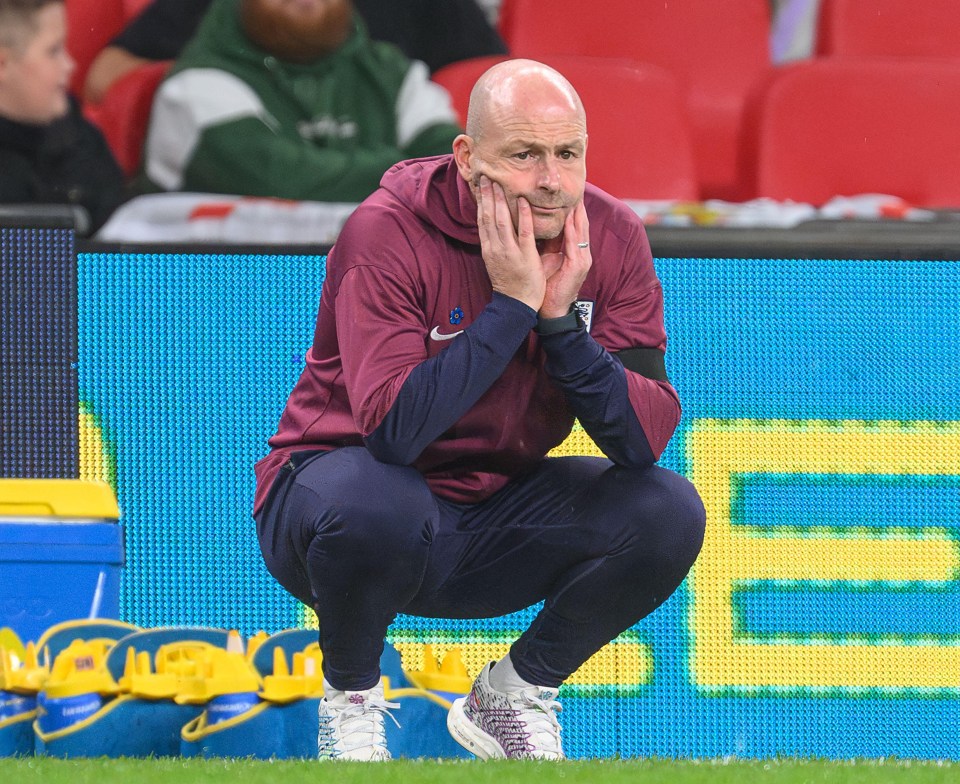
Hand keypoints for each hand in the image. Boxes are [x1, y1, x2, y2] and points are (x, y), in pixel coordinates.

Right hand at [476, 175, 545, 311]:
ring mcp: (509, 252)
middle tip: (487, 175)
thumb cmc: (509, 283)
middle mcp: (495, 248)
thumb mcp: (496, 261)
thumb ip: (495, 243)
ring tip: (499, 182)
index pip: (482, 220)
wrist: (516, 304)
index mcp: (488, 248)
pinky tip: (522, 201)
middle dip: (487, 195)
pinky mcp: (524, 256)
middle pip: (488, 217)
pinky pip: (523, 233)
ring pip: (501, 221)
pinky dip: (523, 216)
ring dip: (500, 200)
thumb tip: (494, 226)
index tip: (480, 184)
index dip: (480, 201)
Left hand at [539, 201, 591, 318]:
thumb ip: (549, 244)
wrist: (553, 310)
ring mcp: (582, 258)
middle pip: (581, 223)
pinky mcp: (578, 265)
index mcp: (575, 251)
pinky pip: (575, 243)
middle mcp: (582, 252)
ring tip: (574, 195)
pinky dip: (572, 229)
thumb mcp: (549, 260)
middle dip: (578, 205)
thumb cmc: (550, 286)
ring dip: (577, 212)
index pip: (575, 224)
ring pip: (581, 229)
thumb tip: (540, 226)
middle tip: (575, 187)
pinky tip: (569, 217)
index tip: (568, 192)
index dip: (573, 208)